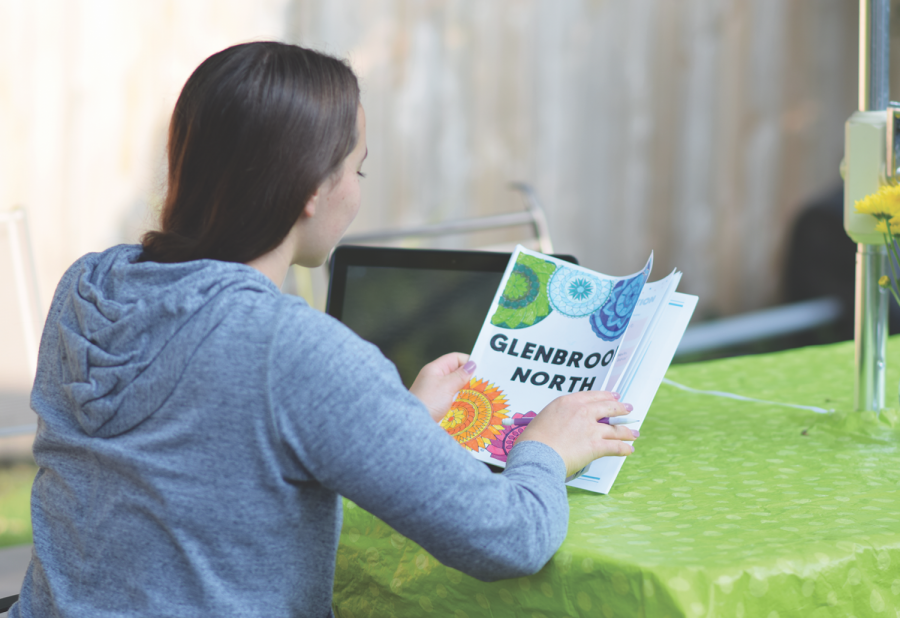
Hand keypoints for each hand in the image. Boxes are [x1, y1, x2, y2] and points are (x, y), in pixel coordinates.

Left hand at [409, 353, 476, 421]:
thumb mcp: (446, 386)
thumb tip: (472, 365)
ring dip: (466, 391)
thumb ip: (460, 375)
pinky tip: (470, 405)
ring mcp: (436, 392)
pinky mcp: (438, 405)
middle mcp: (435, 379)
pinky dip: (461, 400)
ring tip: (479, 396)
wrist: (414, 425)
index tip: (481, 370)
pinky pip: (453, 398)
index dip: (468, 361)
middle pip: (456, 373)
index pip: (455, 359)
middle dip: (469, 378)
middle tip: (483, 384)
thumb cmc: (427, 402)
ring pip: (456, 387)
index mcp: (435, 369)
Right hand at [516, 391, 636, 477]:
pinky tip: (629, 449)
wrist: (536, 455)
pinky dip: (624, 448)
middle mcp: (582, 411)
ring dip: (627, 431)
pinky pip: (616, 446)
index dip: (605, 396)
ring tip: (634, 433)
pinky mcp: (596, 445)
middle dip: (620, 408)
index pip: (592, 396)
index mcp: (567, 402)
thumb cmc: (532, 441)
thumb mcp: (542, 419)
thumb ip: (557, 418)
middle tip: (627, 408)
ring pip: (615, 428)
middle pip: (608, 407)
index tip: (612, 396)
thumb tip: (561, 425)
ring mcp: (591, 428)